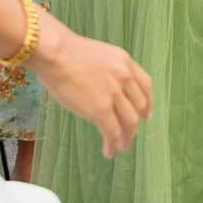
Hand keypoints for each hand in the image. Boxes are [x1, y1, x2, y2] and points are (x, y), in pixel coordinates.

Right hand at [30, 12, 153, 158]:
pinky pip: (112, 132)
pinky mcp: (100, 110)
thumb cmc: (65, 50)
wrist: (55, 53)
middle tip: (130, 133)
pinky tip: (109, 151)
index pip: (145, 85)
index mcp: (124, 62)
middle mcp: (124, 77)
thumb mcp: (98, 54)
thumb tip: (104, 87)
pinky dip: (112, 144)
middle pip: (139, 106)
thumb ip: (108, 70)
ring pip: (129, 122)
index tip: (146, 114)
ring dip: (126, 138)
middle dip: (136, 122)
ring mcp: (114, 94)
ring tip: (121, 147)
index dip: (147, 103)